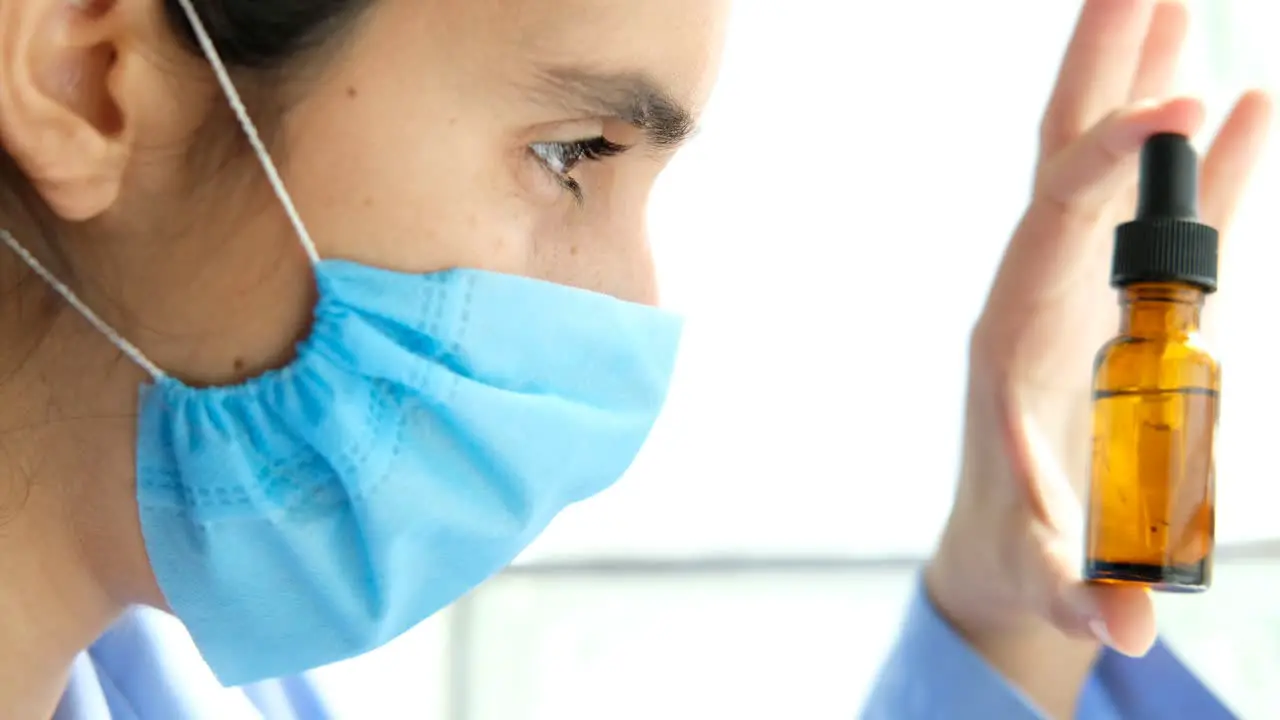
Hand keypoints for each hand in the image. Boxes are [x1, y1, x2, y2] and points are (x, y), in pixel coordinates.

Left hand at [926, 0, 1270, 711]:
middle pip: (1066, 157)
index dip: (1108, 163)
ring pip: (1112, 169)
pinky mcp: (1123, 306)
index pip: (1053, 219)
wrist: (1007, 549)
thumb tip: (1129, 630)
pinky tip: (1250, 108)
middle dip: (1103, 65)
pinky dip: (1206, 164)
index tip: (1179, 106)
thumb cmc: (1016, 552)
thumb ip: (1087, 595)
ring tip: (1188, 1)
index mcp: (1010, 331)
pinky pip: (1170, 220)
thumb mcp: (1046, 575)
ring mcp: (1082, 288)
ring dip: (1150, 83)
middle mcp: (1039, 289)